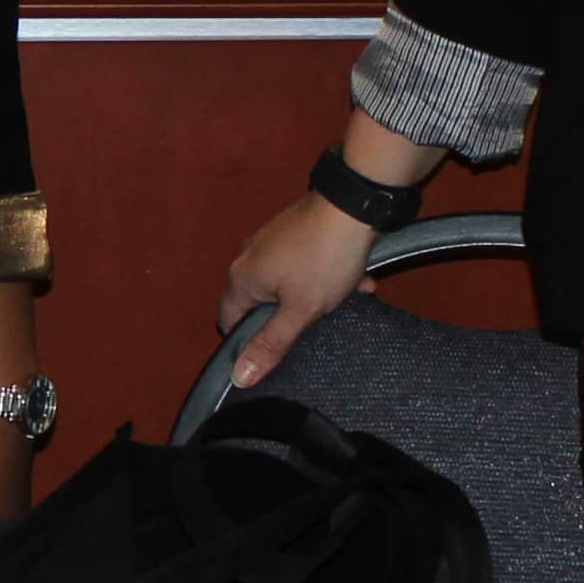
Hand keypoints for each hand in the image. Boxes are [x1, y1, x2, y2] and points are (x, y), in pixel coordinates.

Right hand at [217, 194, 376, 391]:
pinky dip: (322, 277)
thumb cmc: (324, 260)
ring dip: (313, 297)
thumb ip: (271, 344)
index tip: (276, 352)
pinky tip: (353, 281)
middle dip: (291, 318)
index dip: (248, 343)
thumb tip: (240, 377)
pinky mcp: (292, 231)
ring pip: (286, 284)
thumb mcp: (300, 310)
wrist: (354, 205)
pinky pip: (301, 266)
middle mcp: (248, 257)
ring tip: (345, 302)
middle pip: (260, 304)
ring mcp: (270, 240)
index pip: (228, 322)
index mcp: (241, 278)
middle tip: (317, 326)